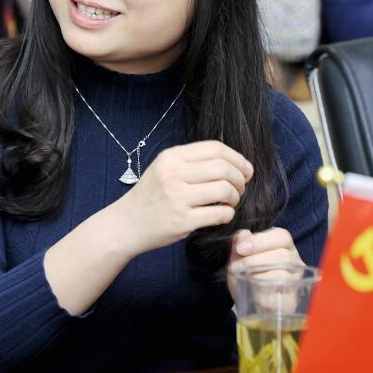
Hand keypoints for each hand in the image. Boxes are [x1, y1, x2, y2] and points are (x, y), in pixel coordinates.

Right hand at [113, 140, 252, 255]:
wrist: (126, 224)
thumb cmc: (150, 196)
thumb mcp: (164, 168)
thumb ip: (191, 161)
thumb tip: (232, 162)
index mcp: (171, 157)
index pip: (215, 148)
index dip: (237, 158)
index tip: (246, 169)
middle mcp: (174, 174)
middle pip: (223, 168)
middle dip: (240, 179)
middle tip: (241, 188)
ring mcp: (177, 198)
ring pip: (225, 190)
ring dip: (235, 197)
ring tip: (230, 202)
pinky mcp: (182, 221)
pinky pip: (219, 214)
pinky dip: (227, 214)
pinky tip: (222, 215)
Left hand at [226, 228, 302, 302]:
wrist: (252, 308)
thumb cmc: (249, 279)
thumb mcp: (238, 261)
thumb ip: (238, 246)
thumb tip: (242, 234)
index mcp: (282, 246)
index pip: (280, 235)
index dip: (259, 240)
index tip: (240, 248)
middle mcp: (293, 259)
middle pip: (283, 253)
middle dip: (257, 257)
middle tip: (238, 264)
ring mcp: (296, 277)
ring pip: (283, 267)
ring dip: (258, 268)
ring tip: (243, 274)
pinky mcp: (293, 294)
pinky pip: (283, 284)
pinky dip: (264, 282)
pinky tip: (253, 285)